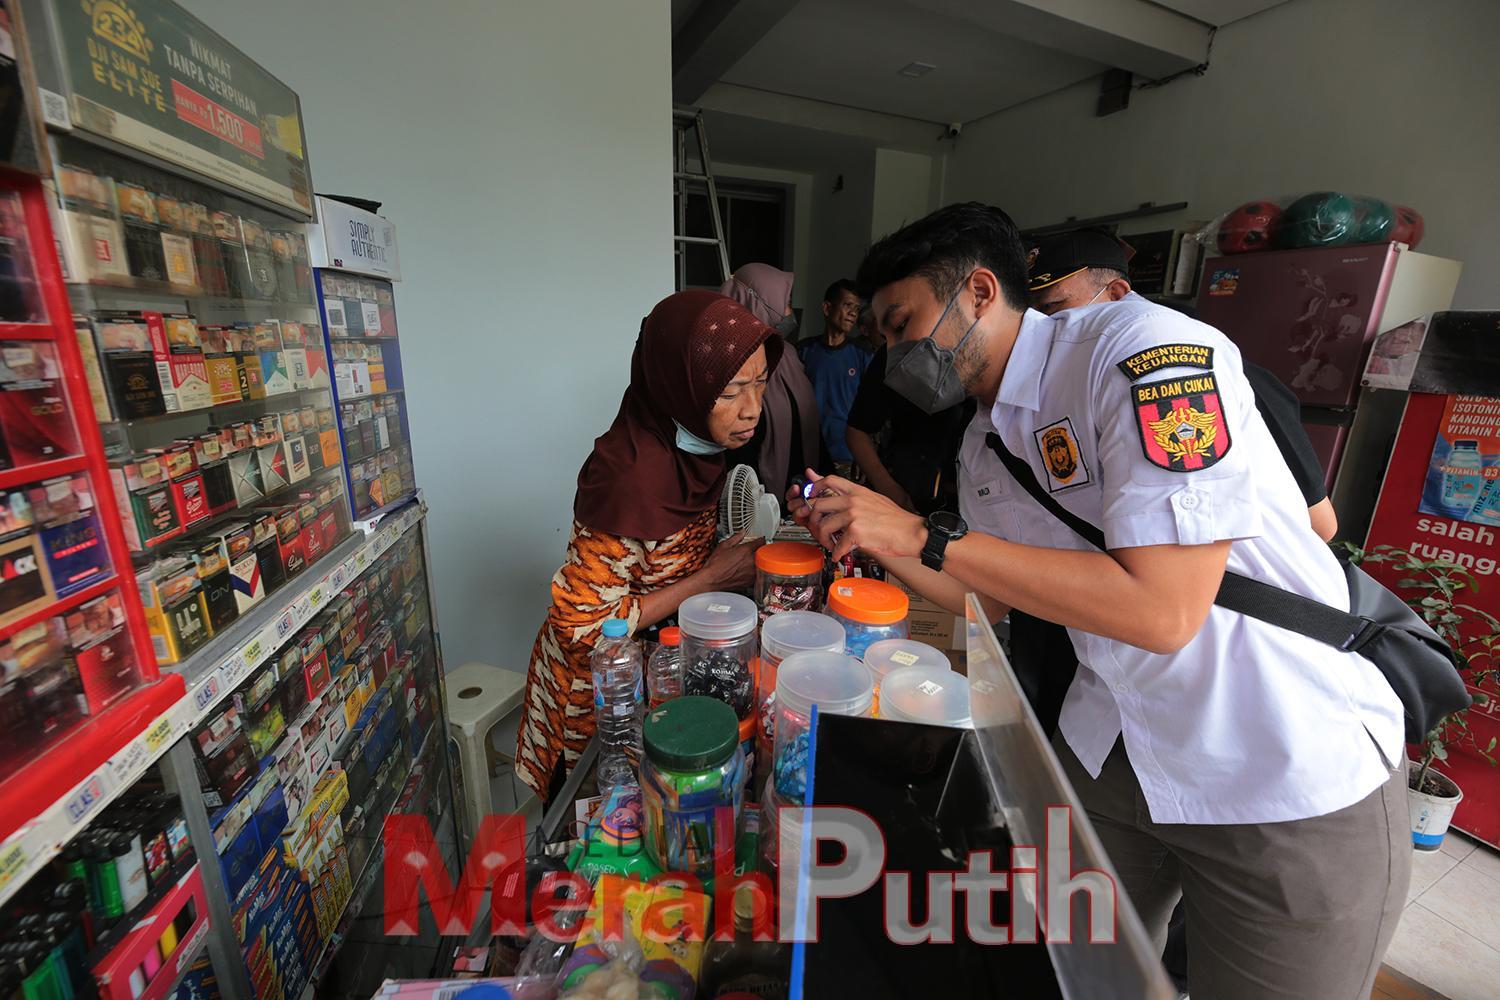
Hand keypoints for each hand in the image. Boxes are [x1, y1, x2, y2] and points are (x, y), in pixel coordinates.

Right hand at [700, 530, 761, 590]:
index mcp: (746, 550)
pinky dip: (756, 571)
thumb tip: (741, 533)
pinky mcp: (751, 581)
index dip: (760, 540)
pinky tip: (749, 570)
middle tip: (755, 550)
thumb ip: (735, 537)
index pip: (761, 541)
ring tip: (752, 560)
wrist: (712, 580)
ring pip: (763, 563)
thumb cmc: (715, 565)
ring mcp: (752, 572)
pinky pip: (759, 573)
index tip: (759, 540)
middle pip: (764, 552)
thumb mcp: (724, 546)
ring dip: (760, 561)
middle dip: (760, 550)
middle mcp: (751, 561)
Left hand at [798, 469, 925, 561]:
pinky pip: (837, 545)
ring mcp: (854, 516)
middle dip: (814, 520)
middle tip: (819, 529)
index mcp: (857, 492)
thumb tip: (842, 494)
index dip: (814, 488)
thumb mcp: (874, 499)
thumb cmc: (895, 519)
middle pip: (818, 504)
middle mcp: (853, 501)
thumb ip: (855, 496)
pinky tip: (840, 555)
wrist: (912, 532)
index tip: (810, 498)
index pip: (828, 480)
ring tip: (831, 544)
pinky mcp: (856, 532)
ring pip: (824, 526)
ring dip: (824, 539)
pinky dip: (836, 553)